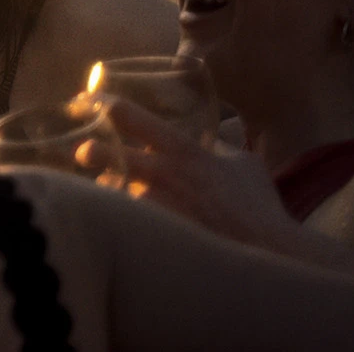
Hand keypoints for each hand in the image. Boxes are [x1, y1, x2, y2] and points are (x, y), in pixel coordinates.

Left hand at [98, 97, 299, 251]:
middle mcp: (165, 174)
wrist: (270, 253)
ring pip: (113, 190)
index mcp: (183, 150)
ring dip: (111, 190)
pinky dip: (126, 218)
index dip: (100, 103)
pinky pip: (127, 219)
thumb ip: (218, 147)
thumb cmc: (259, 207)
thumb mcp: (243, 164)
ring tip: (114, 194)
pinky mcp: (157, 233)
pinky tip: (132, 222)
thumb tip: (210, 138)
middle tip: (83, 152)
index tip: (83, 101)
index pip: (129, 115)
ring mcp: (159, 205)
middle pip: (109, 154)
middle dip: (90, 151)